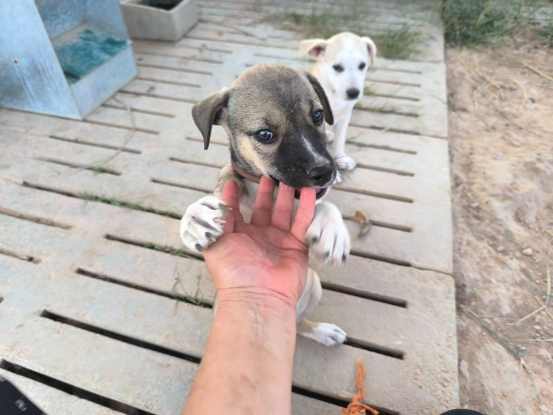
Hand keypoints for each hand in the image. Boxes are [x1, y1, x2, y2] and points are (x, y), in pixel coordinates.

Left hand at [204, 177, 315, 308]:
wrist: (257, 297)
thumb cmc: (233, 271)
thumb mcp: (217, 242)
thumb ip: (219, 220)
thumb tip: (219, 200)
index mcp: (238, 237)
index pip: (236, 213)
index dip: (234, 197)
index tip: (234, 181)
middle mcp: (259, 237)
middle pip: (263, 209)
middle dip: (266, 192)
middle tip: (270, 174)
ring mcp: (278, 241)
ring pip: (284, 212)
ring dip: (287, 195)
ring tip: (289, 177)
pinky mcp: (297, 246)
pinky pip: (302, 222)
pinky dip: (306, 206)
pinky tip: (308, 191)